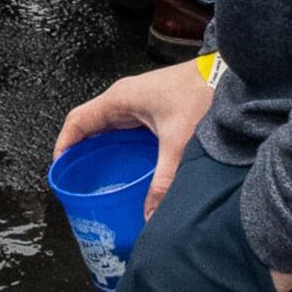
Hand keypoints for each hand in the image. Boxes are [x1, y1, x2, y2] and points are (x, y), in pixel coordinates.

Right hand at [54, 58, 218, 218]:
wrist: (231, 75)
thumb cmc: (201, 94)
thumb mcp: (179, 143)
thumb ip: (164, 181)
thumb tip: (150, 216)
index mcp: (120, 99)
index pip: (78, 121)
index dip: (64, 145)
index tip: (60, 170)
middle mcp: (125, 98)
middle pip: (91, 126)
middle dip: (82, 153)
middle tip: (78, 182)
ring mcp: (139, 102)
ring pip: (109, 129)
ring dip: (101, 151)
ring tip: (99, 180)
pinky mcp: (153, 108)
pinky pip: (125, 129)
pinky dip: (119, 148)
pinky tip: (128, 168)